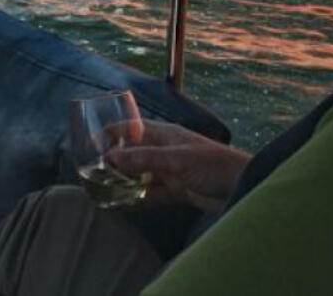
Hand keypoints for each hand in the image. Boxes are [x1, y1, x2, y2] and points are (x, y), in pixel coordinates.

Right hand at [106, 120, 250, 211]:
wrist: (242, 187)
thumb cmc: (212, 164)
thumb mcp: (176, 159)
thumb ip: (144, 158)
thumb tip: (110, 155)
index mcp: (163, 134)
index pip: (130, 128)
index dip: (110, 134)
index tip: (90, 145)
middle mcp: (163, 150)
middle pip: (131, 153)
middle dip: (113, 161)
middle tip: (92, 173)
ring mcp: (168, 170)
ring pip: (139, 174)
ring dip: (124, 181)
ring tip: (103, 190)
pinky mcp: (175, 190)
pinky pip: (150, 194)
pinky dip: (137, 198)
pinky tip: (123, 204)